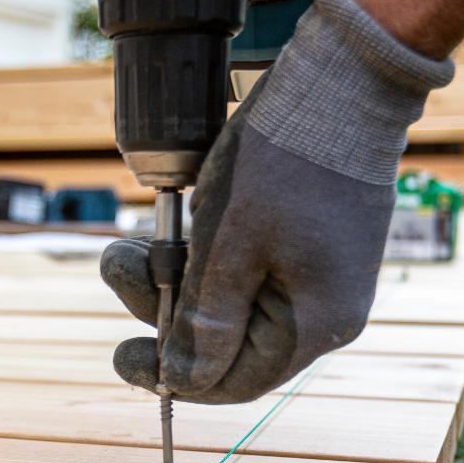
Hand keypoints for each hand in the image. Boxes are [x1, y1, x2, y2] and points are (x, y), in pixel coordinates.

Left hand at [101, 0, 453, 402]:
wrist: (341, 82)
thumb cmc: (284, 161)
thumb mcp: (229, 244)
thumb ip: (206, 319)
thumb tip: (183, 380)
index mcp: (313, 325)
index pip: (233, 381)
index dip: (173, 375)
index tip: (122, 355)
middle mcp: (325, 310)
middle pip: (229, 340)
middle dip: (163, 307)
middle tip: (122, 263)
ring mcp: (321, 274)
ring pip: (233, 300)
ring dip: (177, 275)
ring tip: (136, 240)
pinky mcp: (312, 242)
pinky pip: (249, 268)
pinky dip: (207, 254)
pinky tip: (178, 226)